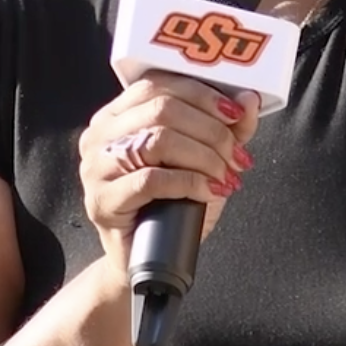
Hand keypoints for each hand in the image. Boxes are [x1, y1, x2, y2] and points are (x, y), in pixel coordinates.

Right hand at [79, 74, 259, 263]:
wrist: (143, 260)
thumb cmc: (168, 208)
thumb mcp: (203, 161)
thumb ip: (225, 129)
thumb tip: (249, 100)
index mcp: (117, 115)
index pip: (159, 84)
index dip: (203, 96)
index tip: (235, 115)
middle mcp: (100, 134)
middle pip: (162, 109)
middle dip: (211, 131)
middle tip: (236, 156)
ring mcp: (96, 167)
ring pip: (158, 140)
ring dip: (204, 157)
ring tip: (224, 176)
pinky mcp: (102, 200)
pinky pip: (152, 179)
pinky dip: (190, 182)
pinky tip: (209, 192)